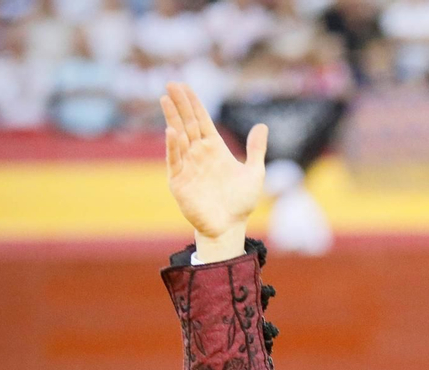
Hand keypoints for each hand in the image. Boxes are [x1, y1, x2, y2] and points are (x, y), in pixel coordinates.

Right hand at [160, 81, 266, 262]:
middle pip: (188, 123)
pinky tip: (172, 131)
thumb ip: (256, 150)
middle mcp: (199, 154)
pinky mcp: (179, 182)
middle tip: (171, 83)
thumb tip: (262, 126)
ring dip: (172, 119)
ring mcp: (188, 166)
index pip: (202, 120)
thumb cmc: (241, 202)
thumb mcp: (254, 173)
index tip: (185, 86)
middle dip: (180, 104)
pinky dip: (173, 147)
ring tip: (166, 99)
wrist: (231, 227)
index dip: (194, 103)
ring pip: (179, 137)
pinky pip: (176, 161)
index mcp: (215, 149)